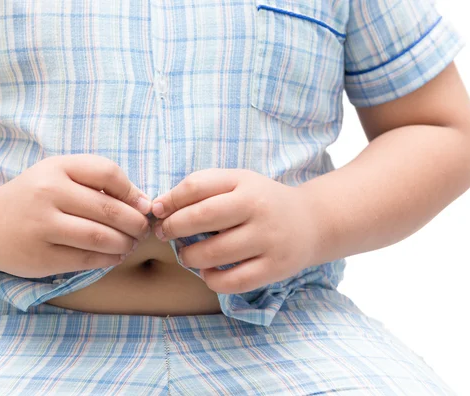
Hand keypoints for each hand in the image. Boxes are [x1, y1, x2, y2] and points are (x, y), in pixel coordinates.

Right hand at [0, 154, 151, 277]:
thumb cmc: (35, 197)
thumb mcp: (59, 175)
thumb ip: (97, 180)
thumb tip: (143, 202)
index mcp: (56, 167)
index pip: (108, 173)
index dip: (133, 191)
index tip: (143, 205)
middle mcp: (47, 193)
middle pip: (109, 209)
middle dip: (135, 222)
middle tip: (143, 230)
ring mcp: (42, 226)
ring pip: (100, 236)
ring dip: (125, 243)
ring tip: (131, 243)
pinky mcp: (41, 257)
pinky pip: (86, 259)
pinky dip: (109, 259)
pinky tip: (115, 255)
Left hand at [151, 169, 318, 293]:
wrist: (311, 222)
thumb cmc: (261, 201)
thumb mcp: (237, 183)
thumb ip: (199, 189)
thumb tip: (158, 207)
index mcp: (244, 182)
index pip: (196, 186)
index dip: (169, 200)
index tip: (158, 212)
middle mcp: (258, 208)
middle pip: (202, 217)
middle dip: (173, 228)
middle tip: (164, 234)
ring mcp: (268, 239)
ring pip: (214, 253)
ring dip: (189, 257)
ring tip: (187, 255)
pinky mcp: (274, 268)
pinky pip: (233, 282)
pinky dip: (212, 280)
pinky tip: (208, 272)